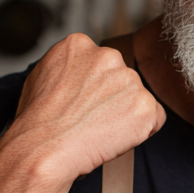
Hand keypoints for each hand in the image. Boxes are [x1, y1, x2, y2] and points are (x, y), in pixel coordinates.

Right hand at [8, 33, 165, 182]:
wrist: (44, 147)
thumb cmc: (38, 120)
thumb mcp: (43, 76)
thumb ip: (69, 67)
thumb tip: (81, 73)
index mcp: (80, 44)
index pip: (101, 64)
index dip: (94, 87)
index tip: (83, 102)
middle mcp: (109, 56)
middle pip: (122, 78)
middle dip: (113, 98)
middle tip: (92, 119)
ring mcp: (130, 80)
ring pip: (138, 98)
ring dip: (127, 114)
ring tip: (100, 129)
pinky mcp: (146, 105)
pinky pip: (155, 118)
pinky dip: (143, 130)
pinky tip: (117, 137)